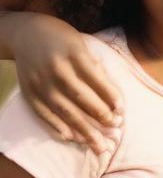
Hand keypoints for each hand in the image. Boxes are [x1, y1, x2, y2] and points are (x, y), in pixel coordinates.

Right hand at [10, 13, 121, 154]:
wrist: (26, 33)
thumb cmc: (63, 39)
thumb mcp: (81, 44)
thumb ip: (94, 67)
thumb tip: (110, 95)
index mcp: (74, 53)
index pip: (96, 79)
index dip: (110, 96)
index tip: (122, 110)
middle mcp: (56, 69)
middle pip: (80, 97)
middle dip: (99, 115)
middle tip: (114, 128)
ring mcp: (40, 82)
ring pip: (64, 110)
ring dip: (82, 129)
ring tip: (97, 144)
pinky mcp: (29, 92)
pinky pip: (43, 113)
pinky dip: (57, 127)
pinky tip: (71, 138)